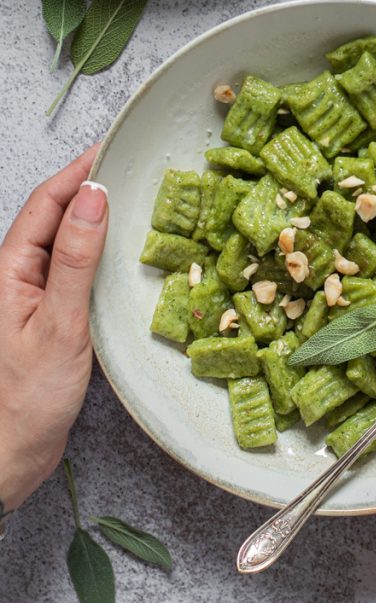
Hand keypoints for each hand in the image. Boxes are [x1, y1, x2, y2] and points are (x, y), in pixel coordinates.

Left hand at [0, 147, 107, 520]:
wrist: (10, 457)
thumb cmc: (26, 400)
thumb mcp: (59, 325)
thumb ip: (75, 260)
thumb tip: (94, 197)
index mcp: (10, 269)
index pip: (46, 203)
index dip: (78, 170)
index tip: (113, 145)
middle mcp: (19, 275)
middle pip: (55, 215)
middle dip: (90, 184)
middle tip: (133, 164)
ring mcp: (33, 295)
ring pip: (66, 240)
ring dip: (97, 216)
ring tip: (136, 198)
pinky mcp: (50, 315)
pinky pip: (75, 268)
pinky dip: (100, 250)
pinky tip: (124, 251)